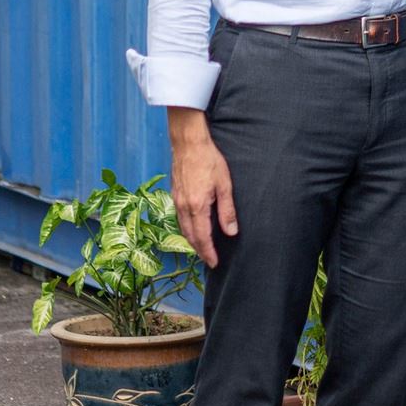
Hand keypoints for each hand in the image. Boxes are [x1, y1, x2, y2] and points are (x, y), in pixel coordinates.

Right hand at [168, 108, 237, 266]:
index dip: (208, 252)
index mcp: (196, 206)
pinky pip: (179, 218)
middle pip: (190, 236)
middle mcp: (183, 206)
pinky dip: (186, 228)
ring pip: (182, 228)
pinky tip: (193, 227)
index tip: (214, 263)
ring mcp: (176, 200)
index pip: (202, 237)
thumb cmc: (209, 160)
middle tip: (209, 259)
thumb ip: (227, 211)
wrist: (188, 142)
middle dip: (199, 250)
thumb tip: (231, 232)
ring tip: (202, 247)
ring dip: (192, 240)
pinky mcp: (174, 193)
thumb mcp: (225, 185)